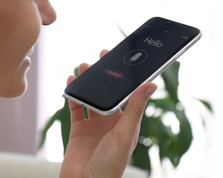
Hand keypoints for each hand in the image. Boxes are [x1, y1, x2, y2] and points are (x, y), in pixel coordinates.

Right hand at [60, 50, 156, 177]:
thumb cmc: (110, 165)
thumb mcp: (125, 133)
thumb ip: (136, 108)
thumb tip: (151, 85)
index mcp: (126, 121)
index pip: (127, 93)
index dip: (125, 76)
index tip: (123, 58)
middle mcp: (111, 121)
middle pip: (108, 92)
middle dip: (104, 75)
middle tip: (101, 57)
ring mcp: (94, 124)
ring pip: (91, 97)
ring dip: (87, 82)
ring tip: (83, 67)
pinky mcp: (79, 129)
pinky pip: (75, 107)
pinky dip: (73, 94)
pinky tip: (71, 82)